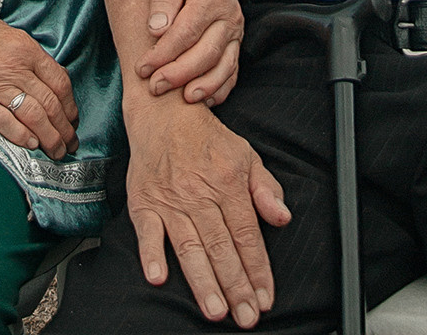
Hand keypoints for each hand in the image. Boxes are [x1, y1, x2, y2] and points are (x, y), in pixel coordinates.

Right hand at [0, 0, 77, 160]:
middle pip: (51, 103)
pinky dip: (22, 137)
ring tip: (56, 150)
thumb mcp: (4, 32)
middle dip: (64, 128)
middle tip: (70, 142)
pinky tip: (31, 145)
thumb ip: (24, 55)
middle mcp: (15, 68)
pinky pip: (5, 123)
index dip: (70, 105)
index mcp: (25, 48)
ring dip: (49, 138)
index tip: (72, 117)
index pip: (59, 82)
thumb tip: (40, 78)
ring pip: (34, 117)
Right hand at [126, 98, 289, 325]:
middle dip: (236, 286)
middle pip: (221, 247)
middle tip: (246, 318)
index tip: (266, 299)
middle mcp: (199, 194)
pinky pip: (147, 233)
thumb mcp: (246, 155)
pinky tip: (158, 278)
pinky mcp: (144, 203)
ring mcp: (170, 200)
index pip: (247, 235)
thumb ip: (266, 189)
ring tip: (216, 310)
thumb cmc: (207, 139)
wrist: (163, 112)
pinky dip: (151, 255)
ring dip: (203, 281)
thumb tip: (282, 218)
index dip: (258, 269)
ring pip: (189, 247)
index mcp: (227, 183)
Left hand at [138, 0, 243, 105]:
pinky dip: (220, 87)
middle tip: (154, 87)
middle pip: (206, 53)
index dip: (164, 53)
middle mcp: (228, 16)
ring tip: (182, 99)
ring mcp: (235, 32)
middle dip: (179, 74)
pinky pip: (232, 70)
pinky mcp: (235, 43)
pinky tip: (204, 99)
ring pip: (223, 66)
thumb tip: (156, 29)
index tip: (143, 66)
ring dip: (203, 86)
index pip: (186, 32)